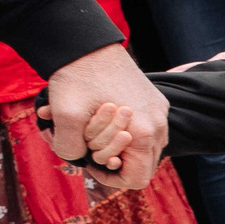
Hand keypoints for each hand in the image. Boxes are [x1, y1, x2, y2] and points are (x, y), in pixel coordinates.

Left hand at [42, 44, 164, 190]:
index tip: (89, 163)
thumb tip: (76, 158)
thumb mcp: (64, 118)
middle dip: (114, 161)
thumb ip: (70, 148)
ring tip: (93, 130)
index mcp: (143, 133)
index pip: (137, 179)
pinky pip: (146, 129)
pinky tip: (102, 115)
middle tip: (88, 146)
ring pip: (145, 148)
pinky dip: (124, 130)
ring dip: (118, 145)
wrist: (88, 43)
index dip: (111, 179)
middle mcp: (158, 125)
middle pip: (143, 164)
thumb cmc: (77, 78)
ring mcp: (159, 112)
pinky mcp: (155, 101)